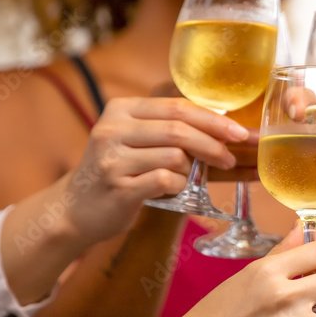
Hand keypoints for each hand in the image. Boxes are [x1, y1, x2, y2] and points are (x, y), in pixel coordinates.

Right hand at [61, 97, 248, 244]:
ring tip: (194, 177)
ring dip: (194, 169)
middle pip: (178, 129)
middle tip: (232, 156)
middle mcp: (113, 129)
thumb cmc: (118, 171)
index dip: (213, 119)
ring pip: (175, 156)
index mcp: (121, 109)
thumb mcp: (135, 138)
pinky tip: (175, 189)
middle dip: (213, 143)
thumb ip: (169, 127)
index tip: (240, 132)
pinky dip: (179, 185)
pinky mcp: (118, 187)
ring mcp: (112, 159)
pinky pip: (165, 181)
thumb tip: (227, 126)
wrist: (75, 209)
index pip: (177, 107)